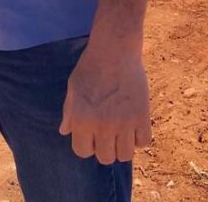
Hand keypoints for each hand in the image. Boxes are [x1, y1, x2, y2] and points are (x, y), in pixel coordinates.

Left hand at [59, 43, 151, 163]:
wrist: (115, 48)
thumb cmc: (91, 66)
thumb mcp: (73, 87)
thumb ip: (69, 112)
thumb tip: (64, 132)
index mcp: (81, 119)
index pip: (82, 152)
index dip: (87, 144)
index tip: (91, 134)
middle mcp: (102, 125)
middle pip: (105, 158)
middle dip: (105, 147)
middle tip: (107, 132)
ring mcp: (123, 122)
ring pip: (125, 155)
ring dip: (122, 145)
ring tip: (121, 130)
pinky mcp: (142, 116)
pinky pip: (143, 142)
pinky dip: (139, 137)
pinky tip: (134, 124)